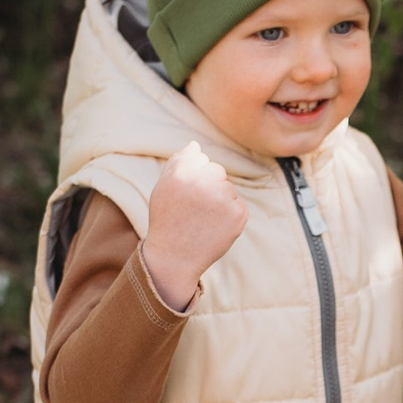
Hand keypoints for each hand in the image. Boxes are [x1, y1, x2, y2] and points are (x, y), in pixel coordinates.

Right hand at [140, 142, 247, 309]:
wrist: (175, 257)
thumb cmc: (168, 219)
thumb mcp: (163, 187)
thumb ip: (178, 161)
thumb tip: (196, 145)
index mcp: (181, 173)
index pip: (200, 158)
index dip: (193, 178)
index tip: (185, 196)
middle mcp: (202, 183)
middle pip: (217, 171)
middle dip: (209, 186)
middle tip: (194, 210)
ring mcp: (223, 198)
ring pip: (228, 188)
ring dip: (220, 201)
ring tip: (202, 220)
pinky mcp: (238, 214)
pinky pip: (238, 204)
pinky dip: (230, 215)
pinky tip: (214, 227)